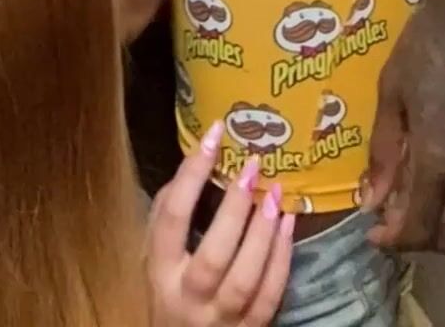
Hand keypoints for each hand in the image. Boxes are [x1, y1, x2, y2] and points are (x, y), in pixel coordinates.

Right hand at [147, 124, 294, 326]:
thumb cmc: (170, 291)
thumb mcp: (155, 255)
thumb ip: (167, 214)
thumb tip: (197, 162)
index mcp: (160, 272)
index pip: (172, 219)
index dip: (191, 175)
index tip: (213, 136)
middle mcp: (188, 298)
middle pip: (214, 255)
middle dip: (236, 208)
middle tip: (253, 167)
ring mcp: (220, 319)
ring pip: (245, 279)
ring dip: (263, 233)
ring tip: (275, 194)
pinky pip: (269, 296)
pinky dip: (282, 259)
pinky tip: (289, 224)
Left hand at [363, 0, 444, 254]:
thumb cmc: (427, 46)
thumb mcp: (392, 93)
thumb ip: (384, 152)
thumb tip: (371, 199)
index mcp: (438, 163)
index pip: (417, 230)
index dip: (393, 240)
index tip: (375, 231)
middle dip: (420, 236)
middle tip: (399, 215)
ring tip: (432, 197)